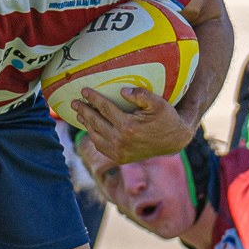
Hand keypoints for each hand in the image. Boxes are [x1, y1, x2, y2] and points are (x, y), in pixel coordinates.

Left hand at [71, 87, 194, 163]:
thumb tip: (122, 91)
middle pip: (96, 123)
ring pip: (96, 136)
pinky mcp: (120, 159)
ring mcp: (119, 152)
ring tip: (80, 113)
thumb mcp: (158, 103)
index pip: (105, 109)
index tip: (83, 90)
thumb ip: (141, 95)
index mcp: (128, 127)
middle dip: (83, 111)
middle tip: (74, 102)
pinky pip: (101, 147)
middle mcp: (121, 142)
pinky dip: (94, 136)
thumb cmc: (166, 118)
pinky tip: (91, 127)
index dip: (93, 98)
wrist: (174, 141)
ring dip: (86, 124)